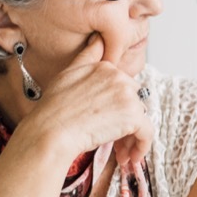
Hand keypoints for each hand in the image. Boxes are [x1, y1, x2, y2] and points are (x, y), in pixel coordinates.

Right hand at [22, 34, 153, 170]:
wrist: (50, 131)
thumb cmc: (53, 108)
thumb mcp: (68, 73)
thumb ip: (88, 57)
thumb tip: (99, 38)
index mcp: (105, 67)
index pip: (122, 87)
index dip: (117, 107)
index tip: (108, 121)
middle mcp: (119, 77)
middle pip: (133, 103)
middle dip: (125, 122)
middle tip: (115, 142)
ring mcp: (127, 96)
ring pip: (140, 119)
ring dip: (131, 137)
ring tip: (120, 153)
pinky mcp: (133, 116)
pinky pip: (147, 134)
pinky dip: (141, 147)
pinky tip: (130, 158)